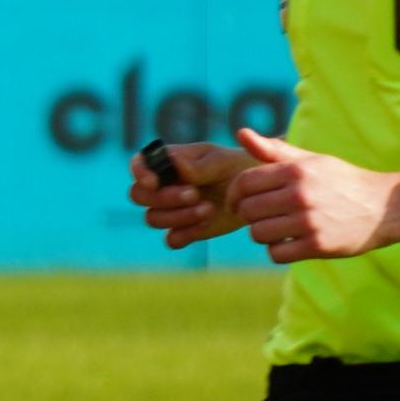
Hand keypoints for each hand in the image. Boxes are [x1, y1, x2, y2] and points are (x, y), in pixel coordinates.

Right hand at [129, 138, 255, 247]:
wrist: (260, 192)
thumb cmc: (239, 167)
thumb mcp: (223, 161)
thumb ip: (198, 165)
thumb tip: (174, 164)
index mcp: (169, 162)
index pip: (139, 164)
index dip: (140, 173)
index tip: (154, 182)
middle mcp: (164, 186)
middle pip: (139, 196)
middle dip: (164, 197)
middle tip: (194, 194)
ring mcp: (173, 210)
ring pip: (153, 219)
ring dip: (178, 216)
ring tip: (209, 209)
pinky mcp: (185, 230)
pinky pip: (171, 239)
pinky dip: (186, 234)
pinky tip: (206, 224)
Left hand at [228, 128, 399, 263]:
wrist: (386, 207)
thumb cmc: (341, 181)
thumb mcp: (311, 161)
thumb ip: (274, 150)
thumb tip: (240, 133)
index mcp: (296, 170)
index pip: (243, 183)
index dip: (234, 194)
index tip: (238, 202)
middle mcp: (301, 194)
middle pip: (247, 210)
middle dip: (250, 215)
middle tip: (265, 215)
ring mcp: (309, 221)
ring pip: (258, 233)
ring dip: (265, 234)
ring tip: (281, 227)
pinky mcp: (317, 245)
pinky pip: (276, 253)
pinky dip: (279, 250)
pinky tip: (292, 241)